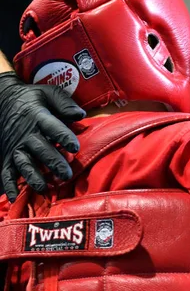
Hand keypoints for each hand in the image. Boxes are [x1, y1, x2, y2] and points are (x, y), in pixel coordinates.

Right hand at [0, 73, 85, 200]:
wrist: (2, 100)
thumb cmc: (32, 98)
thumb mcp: (48, 93)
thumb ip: (64, 103)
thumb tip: (81, 114)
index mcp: (38, 117)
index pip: (52, 126)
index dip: (63, 136)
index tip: (74, 147)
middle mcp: (27, 134)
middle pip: (40, 149)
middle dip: (53, 162)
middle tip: (66, 175)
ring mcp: (16, 146)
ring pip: (23, 163)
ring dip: (33, 176)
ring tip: (43, 188)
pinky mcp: (7, 156)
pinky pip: (6, 172)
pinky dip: (9, 185)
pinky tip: (14, 197)